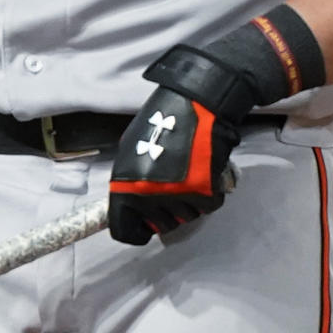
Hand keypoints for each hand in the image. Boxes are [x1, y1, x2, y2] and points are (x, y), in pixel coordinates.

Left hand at [109, 44, 254, 244]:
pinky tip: (204, 174)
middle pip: (160, 225)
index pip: (124, 230)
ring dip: (188, 202)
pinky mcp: (204, 193)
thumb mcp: (128, 151)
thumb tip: (132, 202)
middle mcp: (148, 197)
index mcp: (124, 187)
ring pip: (185, 218)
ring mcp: (176, 197)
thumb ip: (128, 181)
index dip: (136, 230)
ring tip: (188, 175)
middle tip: (173, 188)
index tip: (144, 224)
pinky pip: (206, 207)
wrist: (194, 103)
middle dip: (166, 212)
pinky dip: (208, 194)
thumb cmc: (159, 122)